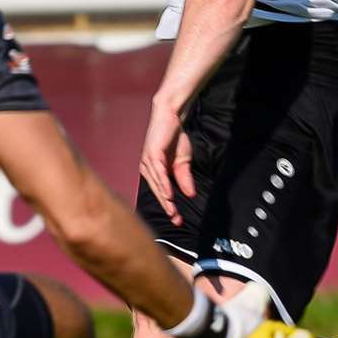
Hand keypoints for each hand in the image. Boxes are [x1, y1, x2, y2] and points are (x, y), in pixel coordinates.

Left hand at [139, 98, 194, 225]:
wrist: (172, 117)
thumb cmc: (175, 138)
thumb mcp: (183, 161)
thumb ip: (184, 178)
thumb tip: (190, 194)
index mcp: (153, 171)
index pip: (161, 193)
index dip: (169, 206)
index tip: (178, 220)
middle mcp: (147, 168)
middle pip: (157, 192)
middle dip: (167, 207)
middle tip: (176, 220)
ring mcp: (147, 161)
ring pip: (157, 185)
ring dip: (165, 199)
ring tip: (173, 211)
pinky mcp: (152, 154)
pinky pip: (158, 173)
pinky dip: (164, 185)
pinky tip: (169, 195)